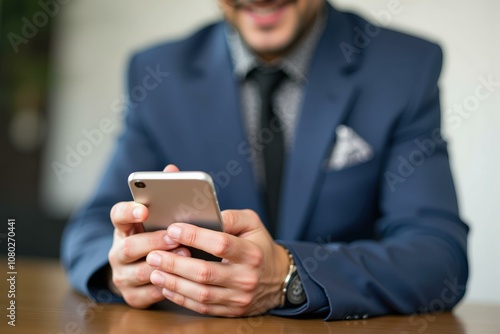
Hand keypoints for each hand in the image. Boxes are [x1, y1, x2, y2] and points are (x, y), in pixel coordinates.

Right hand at [108, 165, 188, 308]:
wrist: (143, 272)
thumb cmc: (158, 237)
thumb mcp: (158, 217)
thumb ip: (164, 194)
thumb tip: (172, 170)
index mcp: (123, 228)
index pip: (117, 215)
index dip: (129, 212)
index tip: (144, 209)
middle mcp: (117, 251)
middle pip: (128, 247)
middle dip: (154, 241)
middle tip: (175, 236)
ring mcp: (122, 275)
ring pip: (139, 271)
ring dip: (163, 264)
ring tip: (186, 255)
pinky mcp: (132, 296)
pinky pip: (148, 294)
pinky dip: (165, 286)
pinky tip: (182, 279)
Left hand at [146, 209, 289, 316]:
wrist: (278, 280)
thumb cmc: (259, 246)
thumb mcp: (253, 224)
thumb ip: (231, 217)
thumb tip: (207, 214)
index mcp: (251, 253)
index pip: (220, 244)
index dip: (195, 237)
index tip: (173, 229)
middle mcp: (246, 278)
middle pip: (205, 272)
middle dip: (175, 263)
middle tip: (154, 254)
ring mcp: (238, 298)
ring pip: (200, 293)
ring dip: (174, 282)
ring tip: (154, 270)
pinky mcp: (231, 311)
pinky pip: (202, 307)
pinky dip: (181, 298)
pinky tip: (166, 286)